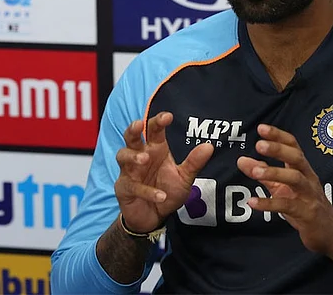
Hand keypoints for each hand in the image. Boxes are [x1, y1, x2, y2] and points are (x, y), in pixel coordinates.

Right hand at [115, 111, 213, 233]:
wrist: (154, 216)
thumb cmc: (167, 191)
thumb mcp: (184, 177)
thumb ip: (194, 163)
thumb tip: (209, 146)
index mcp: (155, 149)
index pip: (154, 130)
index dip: (158, 121)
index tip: (168, 116)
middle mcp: (140, 156)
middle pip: (131, 137)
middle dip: (133, 130)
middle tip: (139, 125)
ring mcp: (129, 172)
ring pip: (123, 156)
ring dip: (133, 156)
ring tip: (144, 159)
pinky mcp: (124, 188)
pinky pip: (133, 187)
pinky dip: (147, 191)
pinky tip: (161, 196)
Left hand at [236, 124, 332, 258]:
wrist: (330, 233)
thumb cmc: (305, 206)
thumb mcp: (282, 188)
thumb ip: (264, 173)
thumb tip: (242, 160)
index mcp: (303, 170)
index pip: (293, 146)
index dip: (279, 136)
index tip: (261, 128)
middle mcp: (308, 178)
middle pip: (296, 158)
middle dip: (278, 149)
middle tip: (259, 145)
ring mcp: (309, 196)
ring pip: (295, 179)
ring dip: (275, 173)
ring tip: (255, 173)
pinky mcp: (307, 214)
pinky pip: (288, 206)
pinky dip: (270, 203)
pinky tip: (253, 202)